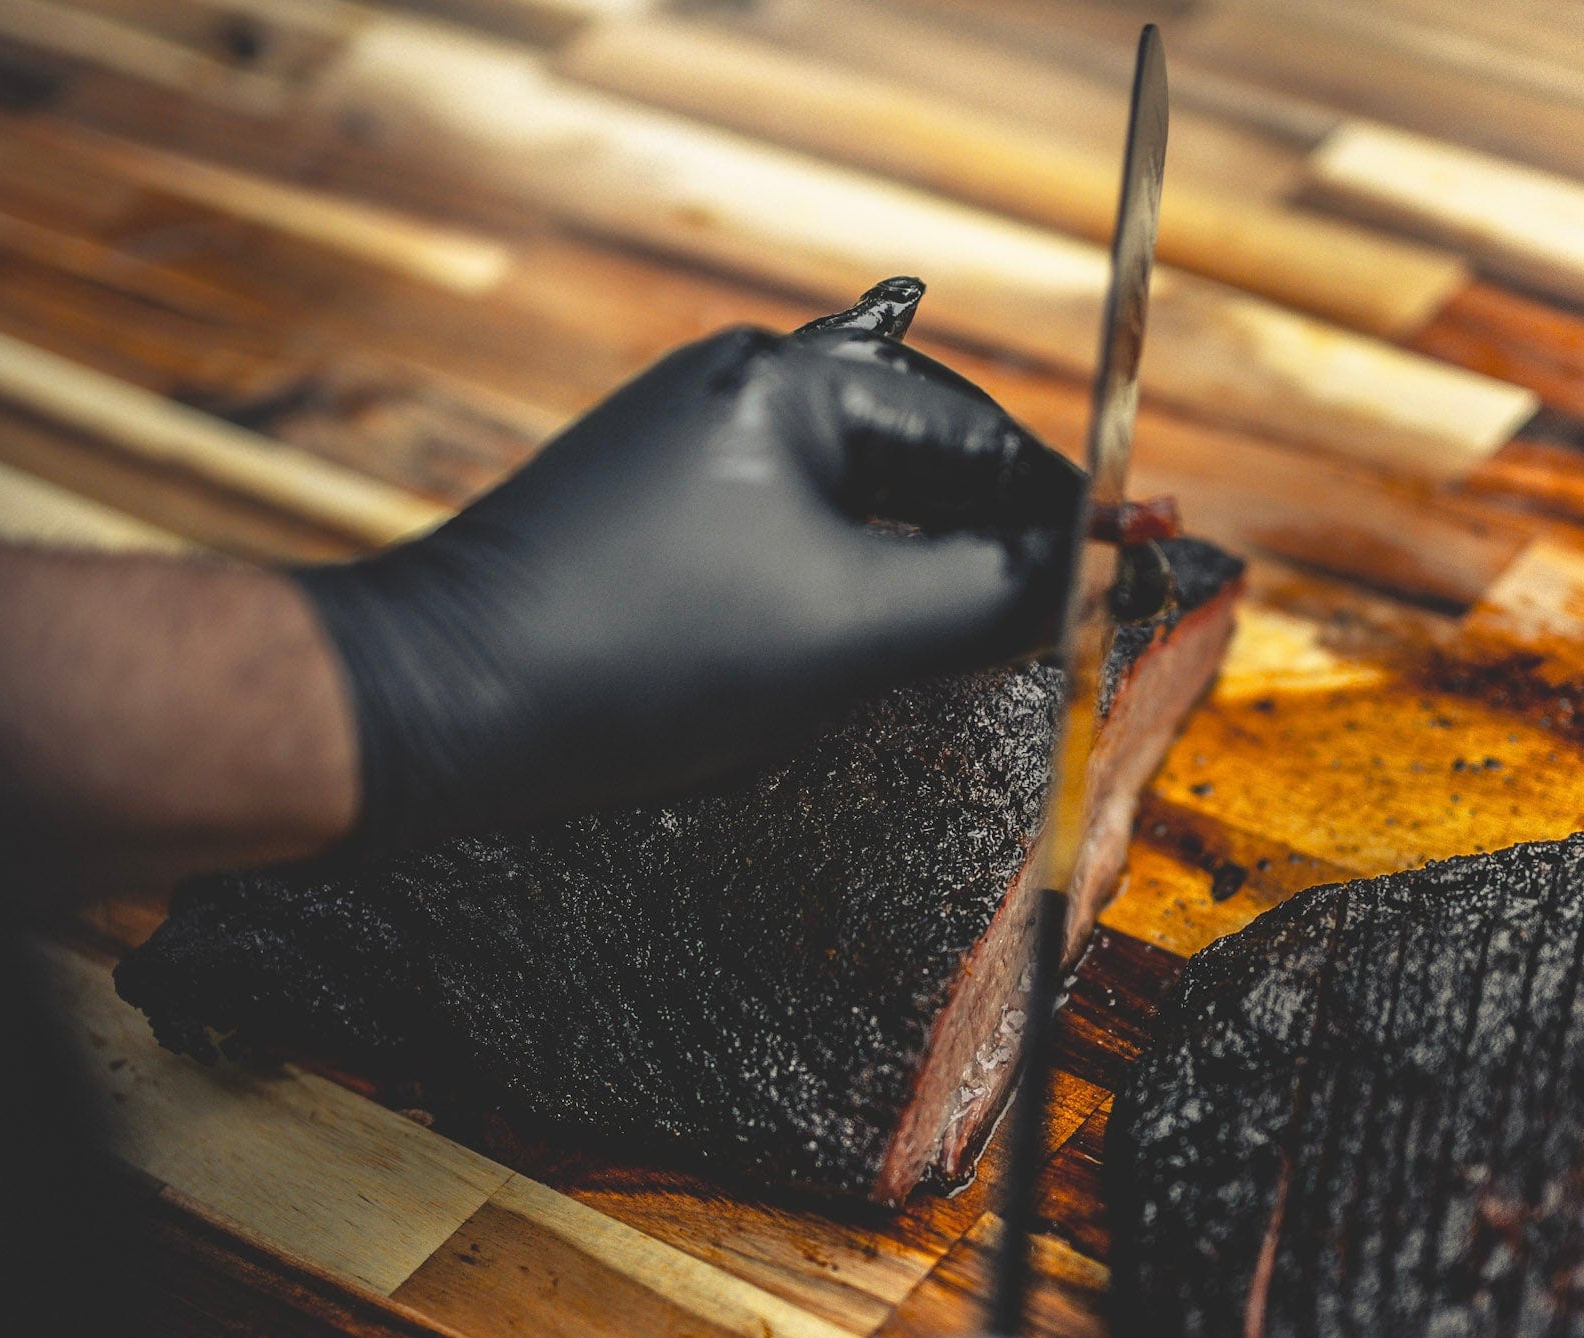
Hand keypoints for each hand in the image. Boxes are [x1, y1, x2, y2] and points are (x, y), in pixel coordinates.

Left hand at [294, 280, 1079, 842]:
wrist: (446, 706)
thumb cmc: (644, 652)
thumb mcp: (848, 628)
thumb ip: (986, 593)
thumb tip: (1085, 573)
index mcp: (791, 384)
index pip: (976, 436)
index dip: (1063, 506)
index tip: (1137, 553)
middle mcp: (740, 399)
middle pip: (920, 470)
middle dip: (992, 548)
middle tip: (1063, 622)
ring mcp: (692, 465)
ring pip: (858, 523)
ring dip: (918, 588)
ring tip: (976, 650)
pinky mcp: (656, 535)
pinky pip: (793, 559)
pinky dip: (846, 610)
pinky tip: (858, 666)